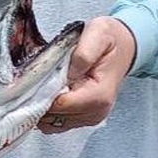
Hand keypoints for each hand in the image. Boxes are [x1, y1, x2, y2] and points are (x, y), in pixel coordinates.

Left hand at [39, 16, 135, 134]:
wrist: (122, 48)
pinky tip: (48, 93)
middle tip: (38, 78)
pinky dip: (46, 111)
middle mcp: (96, 112)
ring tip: (45, 84)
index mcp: (99, 95)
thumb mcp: (98, 34)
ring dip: (41, 106)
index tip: (35, 78)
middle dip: (39, 99)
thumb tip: (69, 73)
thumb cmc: (109, 41)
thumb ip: (84, 53)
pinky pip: (55, 124)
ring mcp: (88, 118)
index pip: (61, 105)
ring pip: (51, 123)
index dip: (43, 93)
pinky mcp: (82, 119)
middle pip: (54, 116)